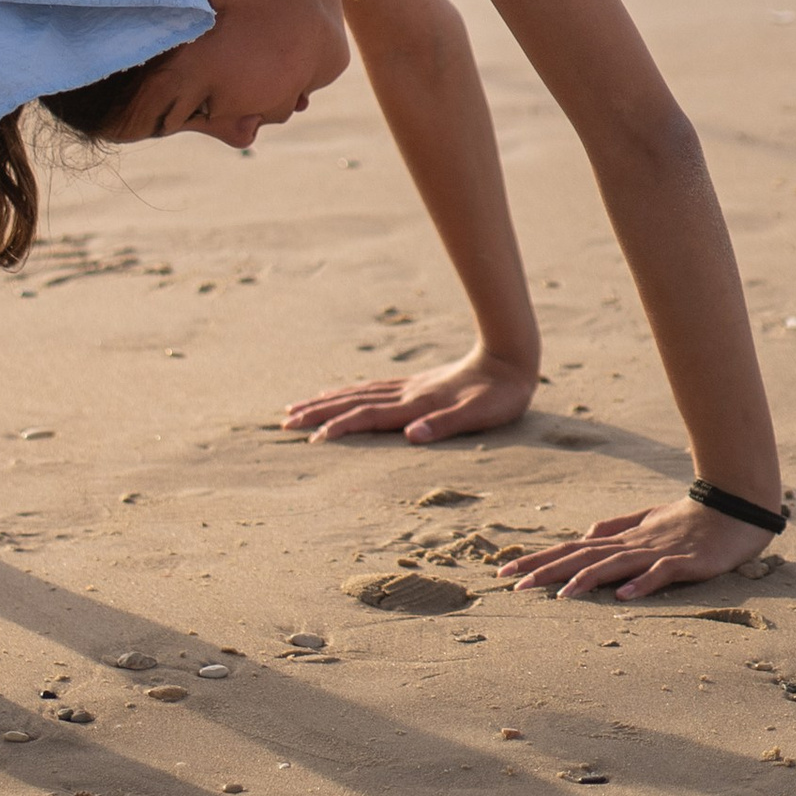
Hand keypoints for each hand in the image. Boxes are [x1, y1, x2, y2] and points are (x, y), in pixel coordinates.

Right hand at [282, 346, 539, 444]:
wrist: (509, 357)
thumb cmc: (498, 395)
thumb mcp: (478, 416)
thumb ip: (444, 425)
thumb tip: (412, 436)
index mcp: (417, 404)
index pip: (369, 416)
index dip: (341, 427)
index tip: (313, 439)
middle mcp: (406, 393)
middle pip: (353, 401)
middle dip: (318, 411)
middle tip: (286, 419)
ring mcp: (409, 386)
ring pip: (358, 392)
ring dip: (327, 400)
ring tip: (300, 405)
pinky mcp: (416, 383)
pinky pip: (372, 388)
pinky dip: (349, 392)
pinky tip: (341, 394)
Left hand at [499, 500, 763, 601]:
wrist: (732, 508)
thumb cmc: (688, 518)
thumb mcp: (646, 522)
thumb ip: (615, 527)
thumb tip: (584, 534)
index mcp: (622, 538)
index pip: (572, 549)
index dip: (540, 560)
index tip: (507, 572)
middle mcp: (632, 544)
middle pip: (583, 557)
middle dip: (548, 570)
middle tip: (513, 584)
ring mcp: (657, 552)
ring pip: (614, 565)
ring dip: (586, 580)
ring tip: (560, 596)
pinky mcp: (684, 563)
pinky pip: (659, 575)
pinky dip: (640, 585)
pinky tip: (622, 597)